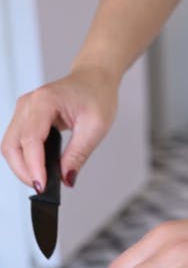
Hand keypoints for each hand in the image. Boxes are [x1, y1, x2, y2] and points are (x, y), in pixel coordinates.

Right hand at [1, 67, 118, 190]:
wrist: (95, 79)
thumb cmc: (96, 96)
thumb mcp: (95, 128)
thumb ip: (78, 155)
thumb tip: (66, 179)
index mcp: (45, 101)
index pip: (31, 139)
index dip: (34, 166)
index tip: (42, 186)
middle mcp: (28, 104)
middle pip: (12, 145)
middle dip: (24, 171)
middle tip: (42, 188)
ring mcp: (24, 110)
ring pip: (10, 146)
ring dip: (22, 168)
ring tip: (42, 181)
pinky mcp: (26, 118)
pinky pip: (17, 143)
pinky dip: (25, 160)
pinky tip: (39, 170)